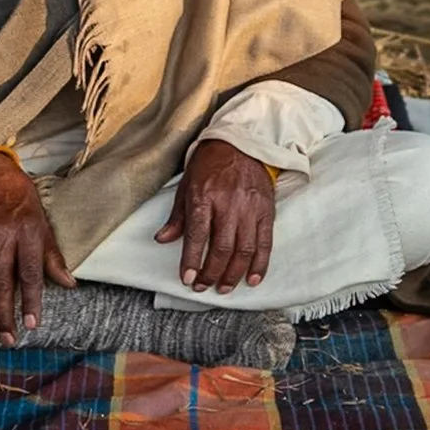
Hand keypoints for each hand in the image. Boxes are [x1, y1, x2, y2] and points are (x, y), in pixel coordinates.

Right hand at [0, 152, 74, 344]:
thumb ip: (52, 255)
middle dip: (4, 315)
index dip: (31, 301)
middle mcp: (2, 239)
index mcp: (27, 234)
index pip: (31, 274)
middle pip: (2, 284)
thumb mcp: (42, 221)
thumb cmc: (19, 198)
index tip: (32, 324)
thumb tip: (69, 283)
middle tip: (7, 339)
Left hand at [155, 139, 276, 294]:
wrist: (240, 143)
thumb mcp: (187, 185)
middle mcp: (229, 204)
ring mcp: (250, 208)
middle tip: (203, 286)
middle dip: (211, 273)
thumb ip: (178, 216)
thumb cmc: (210, 164)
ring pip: (244, 250)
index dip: (192, 261)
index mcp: (205, 197)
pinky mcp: (266, 210)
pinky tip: (253, 279)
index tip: (188, 279)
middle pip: (221, 248)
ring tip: (224, 287)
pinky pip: (265, 243)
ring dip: (234, 274)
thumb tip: (163, 239)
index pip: (197, 236)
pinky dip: (260, 264)